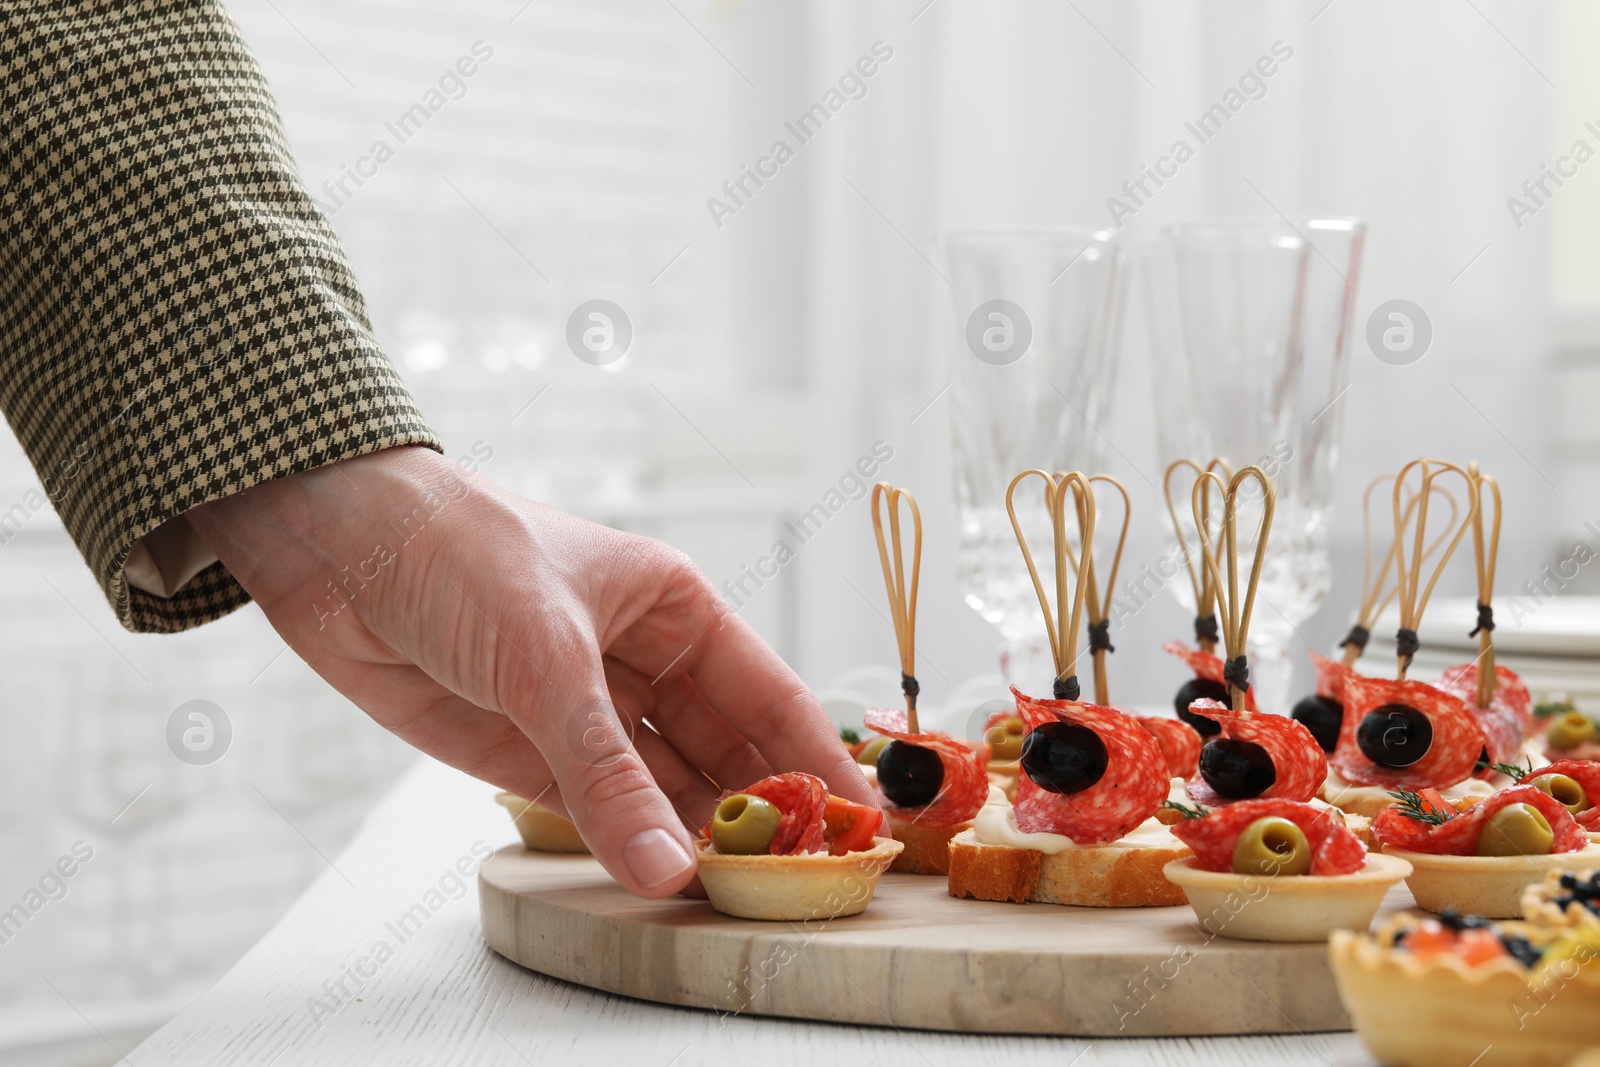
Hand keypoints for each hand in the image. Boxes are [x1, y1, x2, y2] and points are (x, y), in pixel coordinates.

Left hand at [187, 446, 875, 896]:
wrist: (335, 548)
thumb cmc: (457, 550)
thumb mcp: (546, 655)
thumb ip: (605, 770)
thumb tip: (665, 863)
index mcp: (674, 607)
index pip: (767, 693)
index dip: (818, 757)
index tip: (862, 821)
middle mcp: (644, 661)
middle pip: (725, 750)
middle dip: (763, 811)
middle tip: (799, 880)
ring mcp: (588, 710)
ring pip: (666, 787)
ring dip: (696, 837)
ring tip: (736, 894)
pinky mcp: (530, 750)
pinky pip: (599, 805)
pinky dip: (628, 842)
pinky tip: (659, 878)